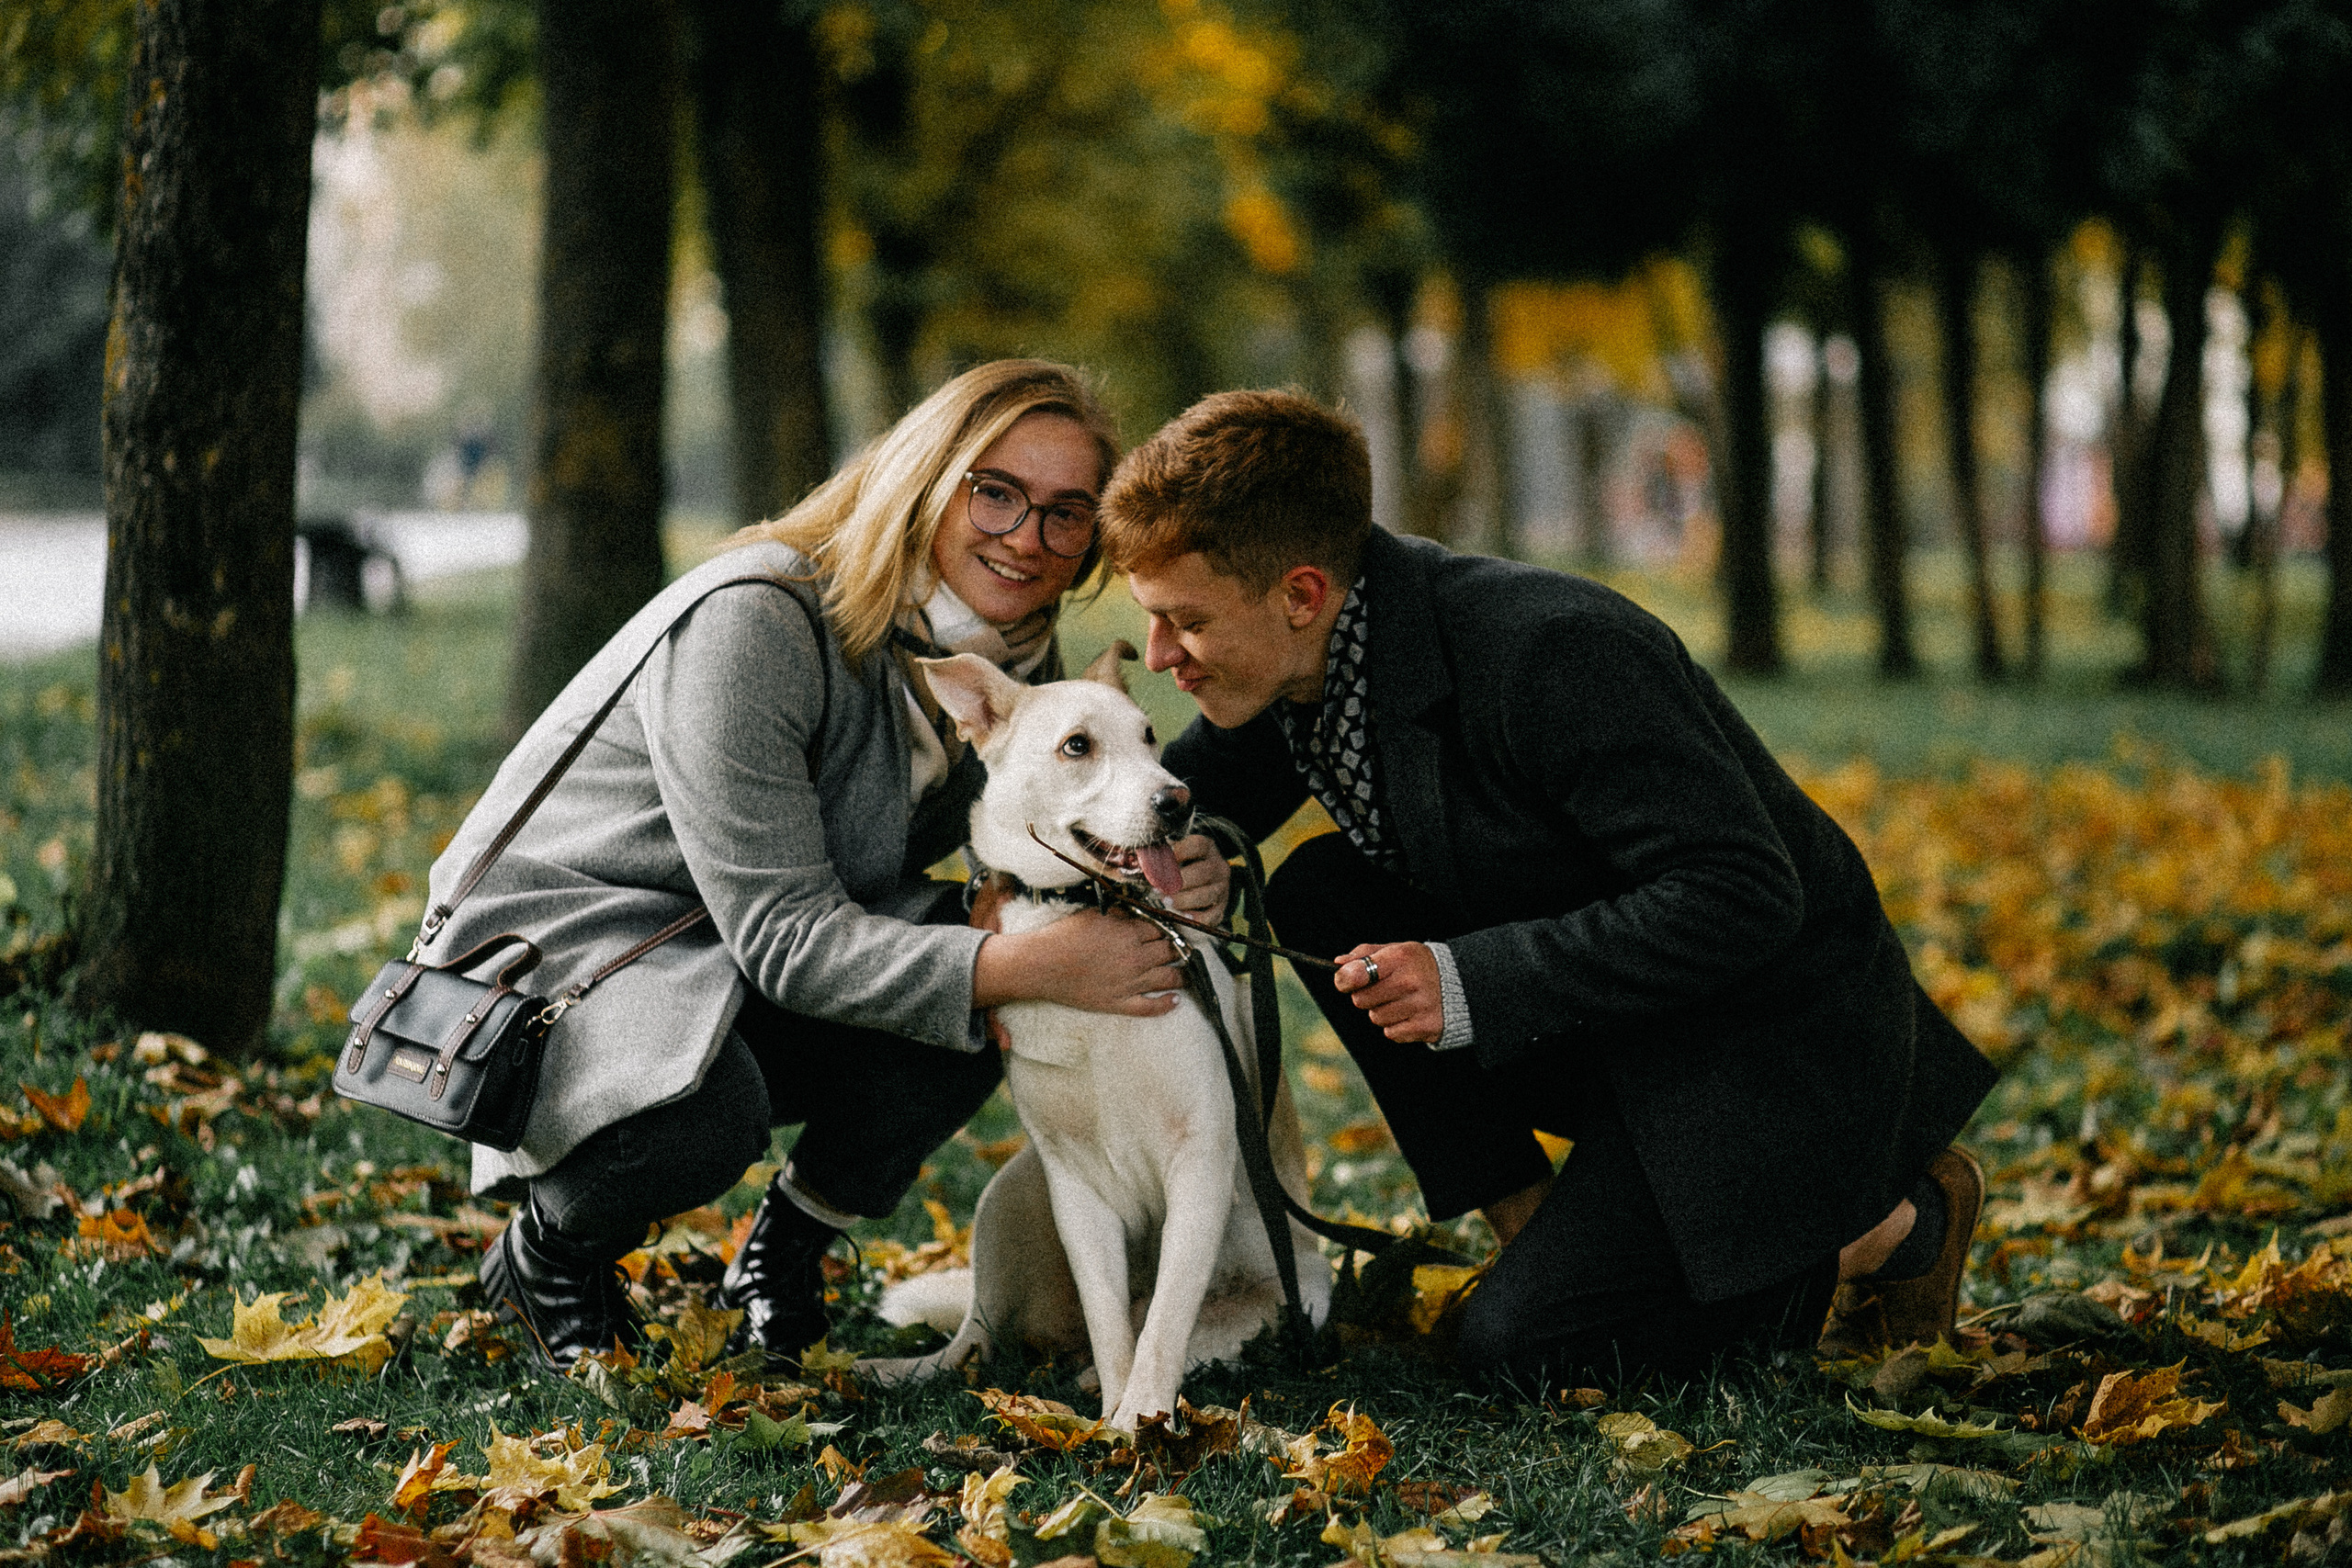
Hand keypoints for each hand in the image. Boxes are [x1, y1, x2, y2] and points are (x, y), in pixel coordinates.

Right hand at [975, 909, 1184, 1016]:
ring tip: (1185, 973)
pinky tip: (1175, 1000)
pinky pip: (1150, 1008)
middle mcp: (1135, 958)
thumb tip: (1137, 913)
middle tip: (1184, 949)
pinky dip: (1166, 1004)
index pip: (1163, 929)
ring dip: (1181, 975)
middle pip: (1171, 951)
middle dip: (1180, 949)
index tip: (1175, 929)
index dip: (1170, 928)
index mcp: (1129, 934)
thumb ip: (1120, 914)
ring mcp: (1129, 983)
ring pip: (1169, 979)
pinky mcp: (1119, 1003)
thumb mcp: (1094, 915)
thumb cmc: (1064, 936)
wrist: (1041, 965)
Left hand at [1165, 833, 1230, 922]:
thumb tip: (1135, 859)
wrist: (1203, 887)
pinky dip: (1196, 917)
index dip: (1180, 851)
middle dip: (1177, 881)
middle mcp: (1219, 868)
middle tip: (1158, 887)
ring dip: (1183, 899)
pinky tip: (1182, 916)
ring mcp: (1221, 889)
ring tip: (1165, 901)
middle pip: (1202, 872)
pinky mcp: (1219, 910)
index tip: (1161, 859)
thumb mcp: (1175, 856)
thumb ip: (1160, 855)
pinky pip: (1211, 916)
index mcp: (1207, 849)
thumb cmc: (1182, 868)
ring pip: (1206, 895)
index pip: (1198, 845)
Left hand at [1331, 941, 1443, 1043]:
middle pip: (1361, 1000)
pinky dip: (1396, 1026)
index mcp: (1401, 957)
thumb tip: (1339, 964)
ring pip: (1375, 1018)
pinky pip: (1391, 1033)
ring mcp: (1419, 1006)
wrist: (1462, 984)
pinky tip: (1410, 1014)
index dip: (1346, 979)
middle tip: (1384, 989)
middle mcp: (1411, 981)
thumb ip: (1365, 954)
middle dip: (1367, 996)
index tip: (1345, 981)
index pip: (1359, 973)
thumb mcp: (1396, 950)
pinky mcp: (1426, 1027)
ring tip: (1401, 1001)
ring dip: (1382, 1012)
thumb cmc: (1419, 965)